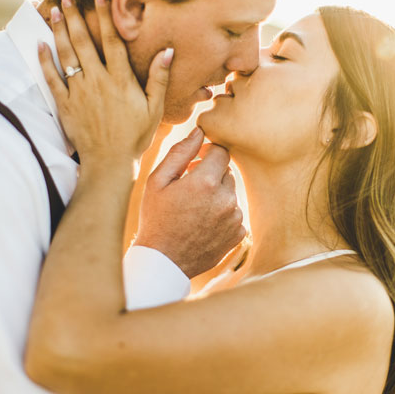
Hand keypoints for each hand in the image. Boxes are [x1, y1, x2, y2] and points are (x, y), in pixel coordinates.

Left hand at [38, 0, 172, 162]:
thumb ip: (159, 78)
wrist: (109, 163)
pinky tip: (40, 44)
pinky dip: (45, 60)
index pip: (112, 40)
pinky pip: (51, 78)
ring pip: (66, 55)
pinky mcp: (64, 105)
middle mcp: (97, 81)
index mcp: (120, 80)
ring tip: (54, 9)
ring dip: (59, 30)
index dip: (105, 15)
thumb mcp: (155, 109)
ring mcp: (78, 92)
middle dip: (74, 15)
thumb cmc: (135, 137)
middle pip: (83, 41)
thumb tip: (168, 51)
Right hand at [136, 127, 245, 278]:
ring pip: (231, 193)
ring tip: (194, 210)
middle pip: (227, 171)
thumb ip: (180, 153)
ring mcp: (234, 218)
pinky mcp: (238, 234)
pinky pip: (234, 213)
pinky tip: (203, 224)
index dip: (208, 153)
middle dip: (211, 175)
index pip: (221, 151)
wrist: (163, 261)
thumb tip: (199, 131)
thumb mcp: (157, 182)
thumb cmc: (156, 219)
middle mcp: (226, 199)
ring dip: (217, 195)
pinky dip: (222, 214)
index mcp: (205, 182)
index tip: (195, 162)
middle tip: (189, 189)